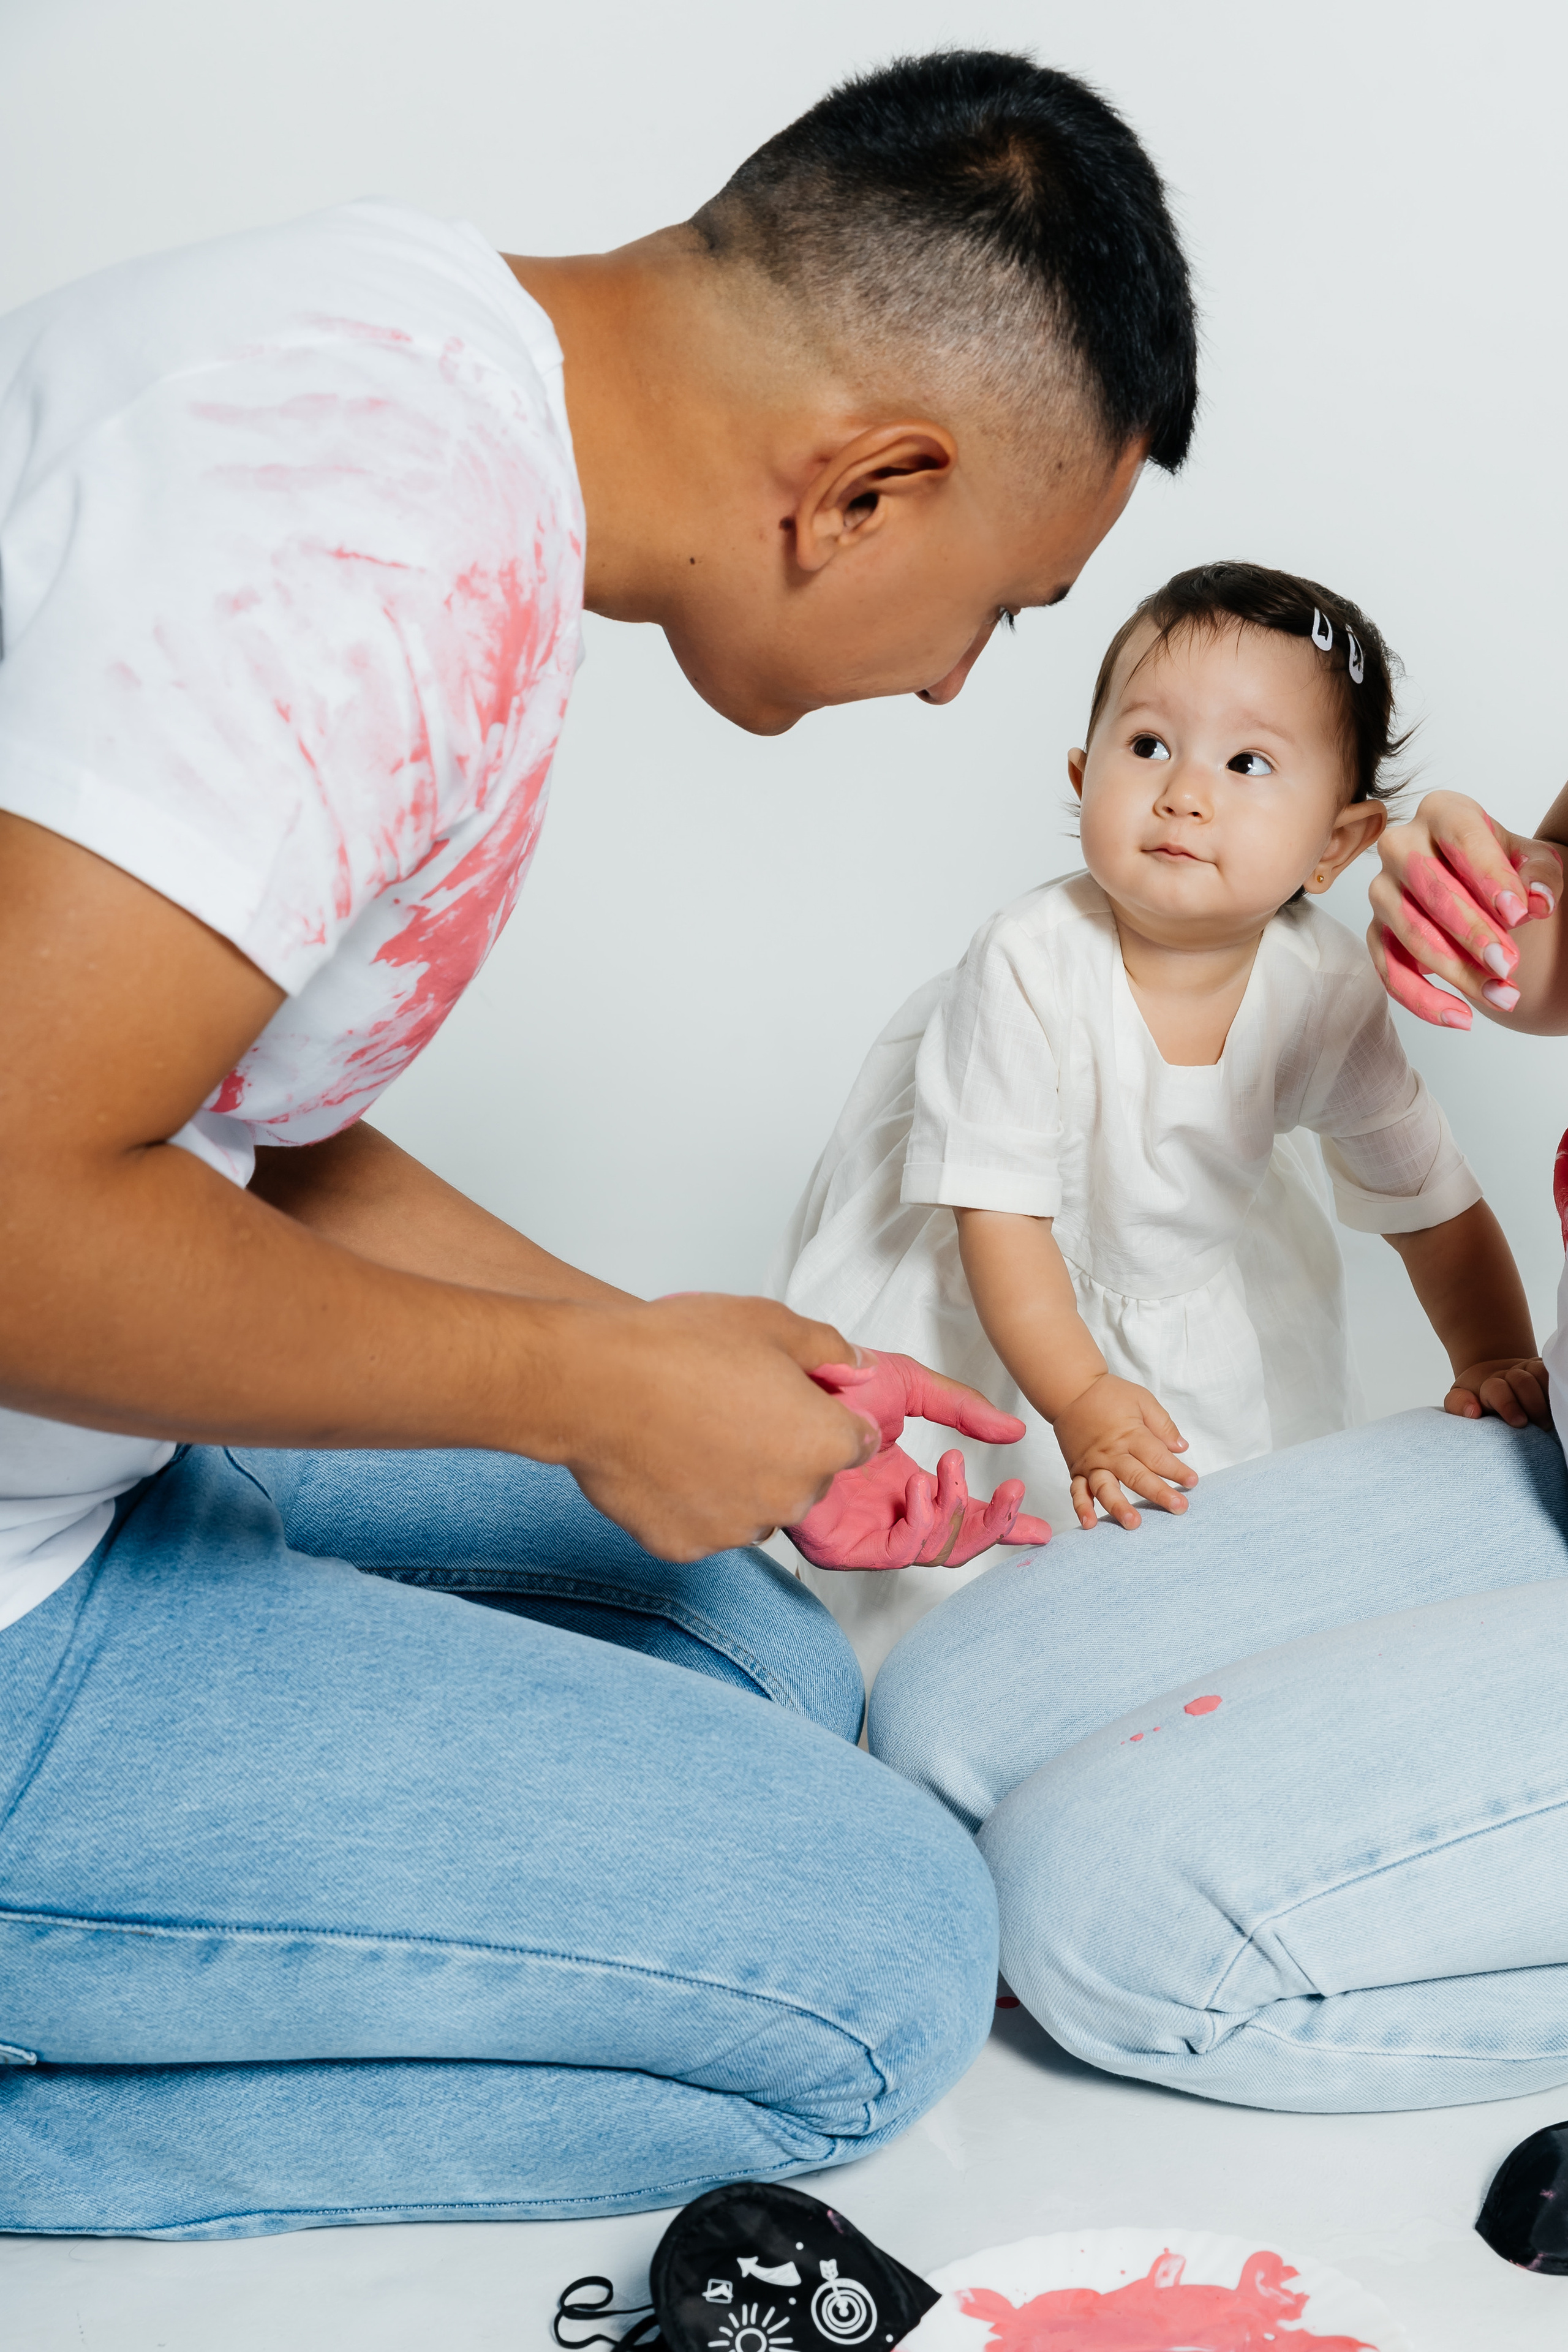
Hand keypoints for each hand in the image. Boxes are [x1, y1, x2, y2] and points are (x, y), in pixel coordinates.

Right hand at [558, 1295, 878, 1560]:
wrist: (596, 1384)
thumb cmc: (678, 1350)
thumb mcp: (770, 1323)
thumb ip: (828, 1347)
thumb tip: (855, 1363)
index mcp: (822, 1444)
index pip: (856, 1442)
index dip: (827, 1416)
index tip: (797, 1401)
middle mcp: (790, 1498)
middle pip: (806, 1478)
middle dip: (784, 1449)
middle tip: (735, 1408)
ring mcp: (737, 1529)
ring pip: (756, 1506)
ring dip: (740, 1479)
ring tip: (696, 1432)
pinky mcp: (687, 1546)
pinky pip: (704, 1525)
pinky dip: (692, 1500)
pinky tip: (668, 1460)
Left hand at [785, 1350, 1051, 1569]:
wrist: (791, 1379)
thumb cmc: (834, 1379)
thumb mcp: (912, 1386)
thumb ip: (963, 1410)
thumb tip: (1013, 1432)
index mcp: (903, 1481)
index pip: (961, 1516)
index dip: (1004, 1523)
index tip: (1043, 1528)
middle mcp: (885, 1511)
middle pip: (954, 1544)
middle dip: (993, 1524)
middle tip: (1013, 1495)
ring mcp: (863, 1530)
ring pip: (934, 1551)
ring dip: (958, 1512)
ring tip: (951, 1468)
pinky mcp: (840, 1545)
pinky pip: (899, 1551)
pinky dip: (922, 1522)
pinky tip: (921, 1485)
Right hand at [1053, 1372, 1195, 1529]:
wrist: (1070, 1390)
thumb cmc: (1109, 1395)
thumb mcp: (1142, 1400)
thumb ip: (1162, 1425)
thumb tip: (1181, 1448)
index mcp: (1130, 1434)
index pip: (1158, 1456)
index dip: (1176, 1470)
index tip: (1192, 1482)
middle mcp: (1111, 1453)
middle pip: (1137, 1476)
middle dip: (1159, 1493)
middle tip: (1179, 1508)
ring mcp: (1092, 1464)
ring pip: (1106, 1489)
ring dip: (1119, 1507)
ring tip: (1133, 1523)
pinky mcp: (1077, 1470)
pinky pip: (1078, 1492)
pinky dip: (1082, 1508)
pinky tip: (1090, 1524)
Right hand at [1368, 791, 1561, 1027]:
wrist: (1474, 885)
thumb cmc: (1502, 866)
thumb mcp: (1532, 860)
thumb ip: (1541, 874)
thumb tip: (1538, 901)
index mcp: (1442, 811)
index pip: (1462, 840)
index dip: (1490, 879)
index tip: (1519, 916)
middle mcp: (1399, 845)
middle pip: (1429, 888)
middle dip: (1471, 932)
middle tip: (1509, 965)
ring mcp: (1382, 890)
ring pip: (1411, 934)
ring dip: (1457, 972)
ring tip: (1502, 995)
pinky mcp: (1375, 931)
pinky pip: (1390, 971)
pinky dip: (1423, 1000)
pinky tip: (1461, 1017)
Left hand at [1445, 1355, 1550, 1430]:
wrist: (1496, 1376)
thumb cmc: (1478, 1398)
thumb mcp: (1460, 1400)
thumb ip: (1458, 1405)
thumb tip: (1472, 1411)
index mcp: (1489, 1384)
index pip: (1497, 1389)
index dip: (1508, 1404)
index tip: (1519, 1423)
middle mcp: (1510, 1374)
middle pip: (1523, 1382)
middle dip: (1534, 1404)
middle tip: (1543, 1427)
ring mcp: (1530, 1370)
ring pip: (1541, 1374)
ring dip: (1549, 1395)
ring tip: (1553, 1418)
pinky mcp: (1545, 1370)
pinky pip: (1552, 1372)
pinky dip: (1556, 1385)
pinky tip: (1559, 1402)